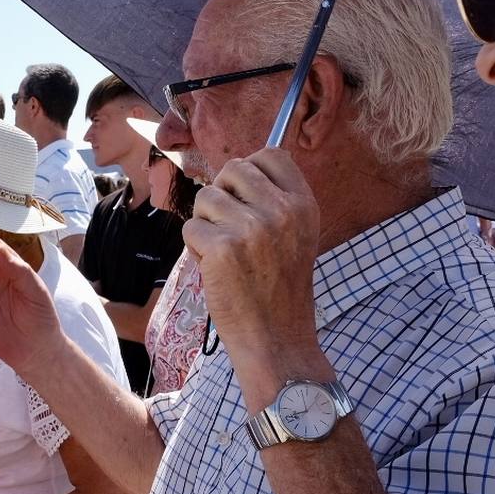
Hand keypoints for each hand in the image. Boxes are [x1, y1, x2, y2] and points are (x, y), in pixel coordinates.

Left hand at [182, 150, 328, 398]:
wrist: (276, 338)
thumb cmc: (279, 289)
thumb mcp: (297, 236)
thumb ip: (276, 200)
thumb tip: (239, 169)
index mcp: (303, 204)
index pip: (271, 155)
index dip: (250, 170)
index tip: (245, 194)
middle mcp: (281, 210)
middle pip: (232, 169)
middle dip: (221, 196)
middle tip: (229, 228)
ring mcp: (251, 227)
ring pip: (205, 198)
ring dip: (206, 224)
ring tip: (225, 253)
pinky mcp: (222, 247)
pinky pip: (191, 228)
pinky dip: (196, 248)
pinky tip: (216, 269)